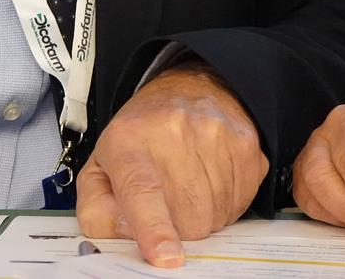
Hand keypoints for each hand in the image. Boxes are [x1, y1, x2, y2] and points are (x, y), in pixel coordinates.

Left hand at [76, 61, 267, 268]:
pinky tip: (210, 177)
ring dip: (203, 214)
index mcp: (129, 144)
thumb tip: (125, 237)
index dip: (154, 230)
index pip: (142, 191)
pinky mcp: (246, 144)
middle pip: (188, 220)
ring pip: (217, 216)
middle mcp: (174, 134)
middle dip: (178, 226)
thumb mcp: (99, 170)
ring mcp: (215, 136)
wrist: (187, 87)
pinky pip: (241, 202)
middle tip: (167, 200)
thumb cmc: (140, 136)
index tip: (165, 257)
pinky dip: (225, 202)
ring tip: (188, 183)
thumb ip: (98, 212)